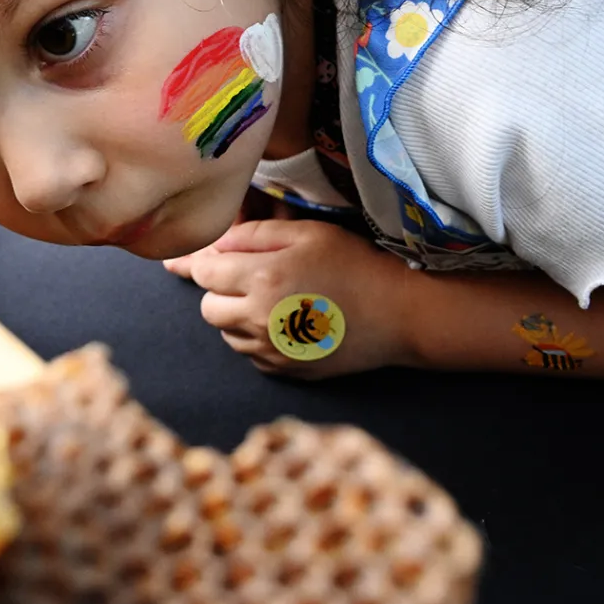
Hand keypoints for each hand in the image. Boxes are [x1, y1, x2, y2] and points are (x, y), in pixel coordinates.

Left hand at [162, 219, 415, 378]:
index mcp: (262, 279)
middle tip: (248, 278)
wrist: (399, 313)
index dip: (206, 263)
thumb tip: (215, 244)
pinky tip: (285, 324)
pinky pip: (252, 355)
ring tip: (271, 300)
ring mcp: (272, 350)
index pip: (204, 273)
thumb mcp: (308, 234)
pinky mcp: (286, 370)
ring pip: (227, 335)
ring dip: (237, 317)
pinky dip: (257, 340)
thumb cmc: (355, 264)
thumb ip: (255, 234)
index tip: (216, 259)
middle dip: (219, 292)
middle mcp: (260, 319)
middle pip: (208, 308)